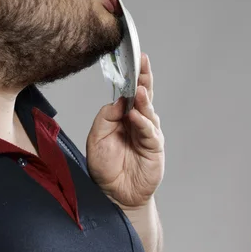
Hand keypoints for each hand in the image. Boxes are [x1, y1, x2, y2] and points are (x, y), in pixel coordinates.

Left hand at [86, 53, 164, 207]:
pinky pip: (149, 132)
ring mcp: (147, 133)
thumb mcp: (96, 137)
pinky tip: (136, 115)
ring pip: (149, 110)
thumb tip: (119, 100)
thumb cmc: (104, 166)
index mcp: (123, 115)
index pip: (128, 91)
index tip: (132, 58)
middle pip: (144, 94)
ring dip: (144, 99)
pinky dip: (143, 122)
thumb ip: (106, 117)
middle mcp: (137, 121)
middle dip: (144, 77)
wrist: (113, 193)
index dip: (131, 75)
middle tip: (143, 61)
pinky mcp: (154, 148)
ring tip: (139, 89)